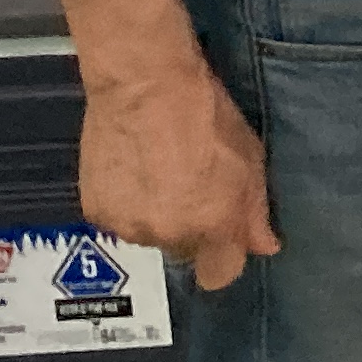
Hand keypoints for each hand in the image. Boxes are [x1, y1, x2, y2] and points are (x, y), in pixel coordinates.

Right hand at [80, 62, 279, 292]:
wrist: (145, 86)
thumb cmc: (207, 114)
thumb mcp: (249, 157)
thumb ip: (255, 211)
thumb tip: (264, 247)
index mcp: (214, 224)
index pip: (220, 274)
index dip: (224, 257)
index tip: (224, 238)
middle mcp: (171, 235)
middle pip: (184, 250)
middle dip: (190, 228)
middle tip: (189, 187)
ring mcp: (130, 226)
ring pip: (149, 236)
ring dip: (155, 216)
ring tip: (157, 173)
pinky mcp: (97, 213)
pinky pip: (117, 221)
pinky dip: (125, 204)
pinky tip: (132, 170)